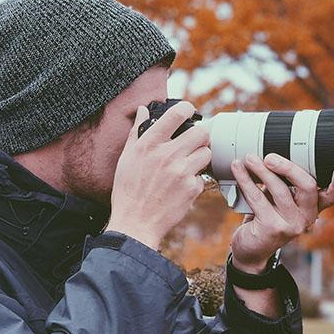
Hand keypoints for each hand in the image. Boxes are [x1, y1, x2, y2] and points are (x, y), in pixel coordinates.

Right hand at [105, 101, 210, 249]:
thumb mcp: (126, 158)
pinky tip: (180, 187)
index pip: (176, 114)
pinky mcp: (191, 189)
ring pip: (206, 153)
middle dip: (199, 136)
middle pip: (201, 132)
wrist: (135, 223)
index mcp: (149, 144)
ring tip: (186, 165)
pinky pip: (202, 177)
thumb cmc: (127, 191)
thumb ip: (137, 132)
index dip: (187, 109)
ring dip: (199, 158)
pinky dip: (194, 181)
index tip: (188, 112)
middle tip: (192, 143)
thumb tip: (143, 110)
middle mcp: (167, 155)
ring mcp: (181, 172)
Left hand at [229, 154, 333, 271]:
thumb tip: (269, 155)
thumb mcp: (279, 199)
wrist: (251, 248)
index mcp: (314, 207)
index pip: (333, 195)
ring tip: (248, 158)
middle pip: (306, 186)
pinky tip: (238, 170)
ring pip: (280, 190)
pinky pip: (258, 198)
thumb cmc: (266, 217)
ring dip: (261, 171)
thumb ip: (283, 182)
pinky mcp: (273, 228)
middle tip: (269, 157)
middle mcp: (307, 217)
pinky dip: (246, 181)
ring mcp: (292, 225)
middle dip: (288, 167)